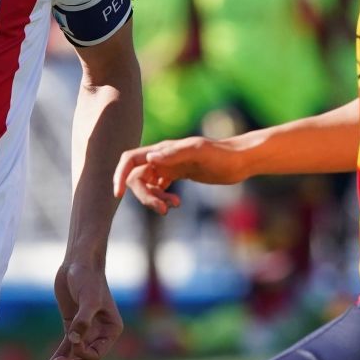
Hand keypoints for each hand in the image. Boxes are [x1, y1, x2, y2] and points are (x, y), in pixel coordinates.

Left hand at [38, 260, 122, 359]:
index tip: (72, 340)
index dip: (82, 354)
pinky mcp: (72, 327)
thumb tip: (74, 341)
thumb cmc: (89, 279)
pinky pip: (64, 348)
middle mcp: (100, 334)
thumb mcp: (89, 298)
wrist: (78, 263)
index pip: (96, 355)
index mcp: (111, 331)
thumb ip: (83, 320)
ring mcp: (85, 332)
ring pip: (75, 357)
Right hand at [112, 136, 243, 214]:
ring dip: (154, 199)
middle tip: (164, 209)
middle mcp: (162, 157)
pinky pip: (160, 188)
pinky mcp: (179, 175)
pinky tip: (176, 204)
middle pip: (138, 178)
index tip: (118, 196)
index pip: (131, 160)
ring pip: (148, 185)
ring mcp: (170, 166)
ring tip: (172, 207)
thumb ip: (173, 154)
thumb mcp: (198, 152)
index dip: (120, 175)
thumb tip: (150, 159)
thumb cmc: (221, 154)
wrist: (240, 160)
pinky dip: (162, 198)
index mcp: (162, 150)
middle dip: (144, 196)